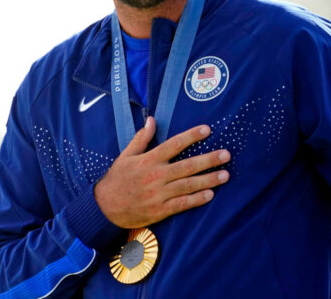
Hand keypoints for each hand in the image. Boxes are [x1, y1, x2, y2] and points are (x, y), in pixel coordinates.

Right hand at [94, 117, 230, 227]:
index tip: (207, 130)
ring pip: (188, 185)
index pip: (174, 145)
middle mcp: (156, 176)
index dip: (191, 136)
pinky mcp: (160, 210)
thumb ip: (141, 138)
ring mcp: (159, 194)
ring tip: (225, 175)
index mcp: (148, 160)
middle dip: (208, 160)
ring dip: (208, 180)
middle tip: (226, 155)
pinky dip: (196, 200)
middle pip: (187, 166)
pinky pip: (182, 204)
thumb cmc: (117, 179)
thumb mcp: (126, 155)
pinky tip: (210, 195)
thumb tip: (151, 120)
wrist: (105, 207)